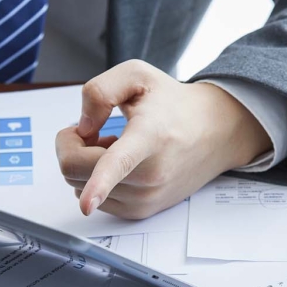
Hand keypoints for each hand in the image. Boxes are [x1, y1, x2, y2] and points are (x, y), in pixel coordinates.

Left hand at [55, 60, 271, 218]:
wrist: (215, 132)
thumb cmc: (174, 104)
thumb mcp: (137, 75)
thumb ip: (99, 92)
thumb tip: (82, 128)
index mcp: (149, 136)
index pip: (118, 163)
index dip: (99, 185)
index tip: (87, 205)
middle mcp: (149, 173)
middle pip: (75, 171)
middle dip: (70, 146)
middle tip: (93, 130)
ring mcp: (146, 197)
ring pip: (79, 188)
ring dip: (86, 164)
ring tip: (115, 146)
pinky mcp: (142, 211)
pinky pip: (96, 201)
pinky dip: (97, 182)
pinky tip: (121, 164)